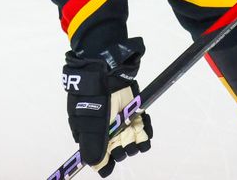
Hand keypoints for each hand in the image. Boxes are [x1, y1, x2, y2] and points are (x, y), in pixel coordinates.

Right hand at [63, 38, 152, 176]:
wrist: (106, 69)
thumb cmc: (95, 98)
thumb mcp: (90, 123)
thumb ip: (93, 146)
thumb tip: (96, 167)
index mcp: (92, 136)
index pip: (103, 159)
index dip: (109, 160)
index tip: (114, 153)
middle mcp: (107, 132)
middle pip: (121, 151)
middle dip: (124, 146)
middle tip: (124, 135)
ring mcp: (121, 122)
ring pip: (134, 142)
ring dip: (137, 138)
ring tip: (135, 127)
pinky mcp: (133, 113)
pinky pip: (144, 129)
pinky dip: (146, 127)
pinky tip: (142, 119)